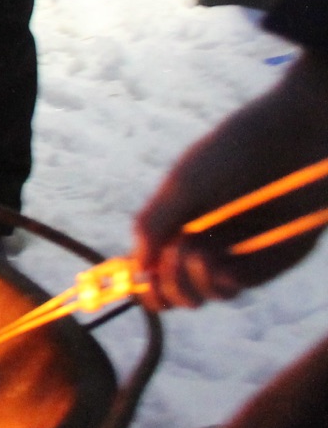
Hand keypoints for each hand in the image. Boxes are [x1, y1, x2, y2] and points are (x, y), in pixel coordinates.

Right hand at [134, 54, 327, 308]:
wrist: (290, 137)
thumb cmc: (231, 153)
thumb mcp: (182, 186)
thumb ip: (153, 224)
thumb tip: (137, 267)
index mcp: (183, 218)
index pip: (158, 264)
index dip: (147, 283)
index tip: (141, 290)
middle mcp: (213, 236)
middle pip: (184, 286)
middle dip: (171, 290)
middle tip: (166, 279)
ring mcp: (245, 247)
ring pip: (214, 290)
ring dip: (196, 284)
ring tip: (197, 256)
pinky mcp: (277, 254)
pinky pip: (248, 280)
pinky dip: (226, 281)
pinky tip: (219, 267)